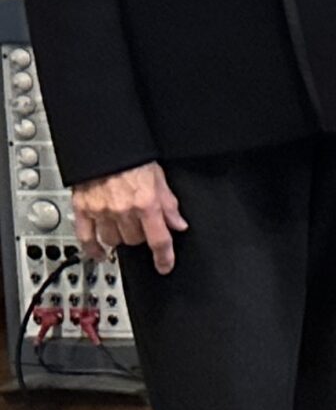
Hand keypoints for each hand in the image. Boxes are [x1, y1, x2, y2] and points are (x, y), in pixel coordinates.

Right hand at [70, 162, 185, 273]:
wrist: (105, 144)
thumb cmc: (133, 157)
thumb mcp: (160, 178)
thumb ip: (169, 204)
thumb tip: (179, 224)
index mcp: (146, 203)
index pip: (159, 239)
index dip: (164, 257)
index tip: (165, 266)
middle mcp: (124, 210)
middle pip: (136, 240)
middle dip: (142, 235)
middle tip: (142, 225)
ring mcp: (101, 211)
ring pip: (113, 240)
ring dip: (121, 238)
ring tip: (124, 227)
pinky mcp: (83, 209)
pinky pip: (86, 237)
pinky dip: (92, 248)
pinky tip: (98, 254)